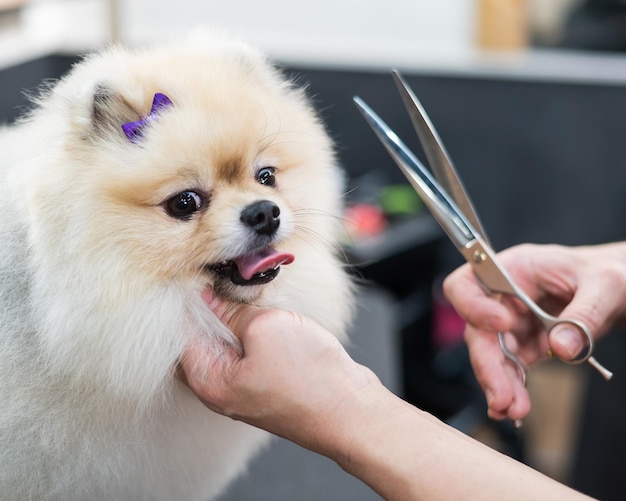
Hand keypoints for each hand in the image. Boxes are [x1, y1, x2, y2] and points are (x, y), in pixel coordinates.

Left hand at [178, 289, 380, 456]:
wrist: (352, 410)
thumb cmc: (310, 379)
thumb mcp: (264, 328)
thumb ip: (232, 311)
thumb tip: (210, 295)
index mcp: (209, 381)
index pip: (181, 333)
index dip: (189, 300)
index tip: (199, 273)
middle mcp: (222, 389)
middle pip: (202, 339)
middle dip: (211, 307)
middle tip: (224, 278)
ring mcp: (245, 387)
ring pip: (228, 342)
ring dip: (235, 317)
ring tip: (246, 293)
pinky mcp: (267, 382)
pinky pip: (249, 349)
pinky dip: (252, 329)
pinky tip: (264, 312)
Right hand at [443, 242, 625, 420]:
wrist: (617, 289)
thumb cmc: (607, 273)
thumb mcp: (606, 284)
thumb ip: (585, 312)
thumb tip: (562, 347)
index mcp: (514, 269)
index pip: (468, 283)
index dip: (474, 305)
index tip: (502, 324)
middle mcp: (503, 297)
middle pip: (477, 329)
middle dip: (487, 364)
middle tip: (502, 396)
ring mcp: (511, 322)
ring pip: (490, 355)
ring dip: (499, 383)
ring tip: (513, 410)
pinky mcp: (524, 345)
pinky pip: (510, 368)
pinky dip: (512, 389)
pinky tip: (515, 407)